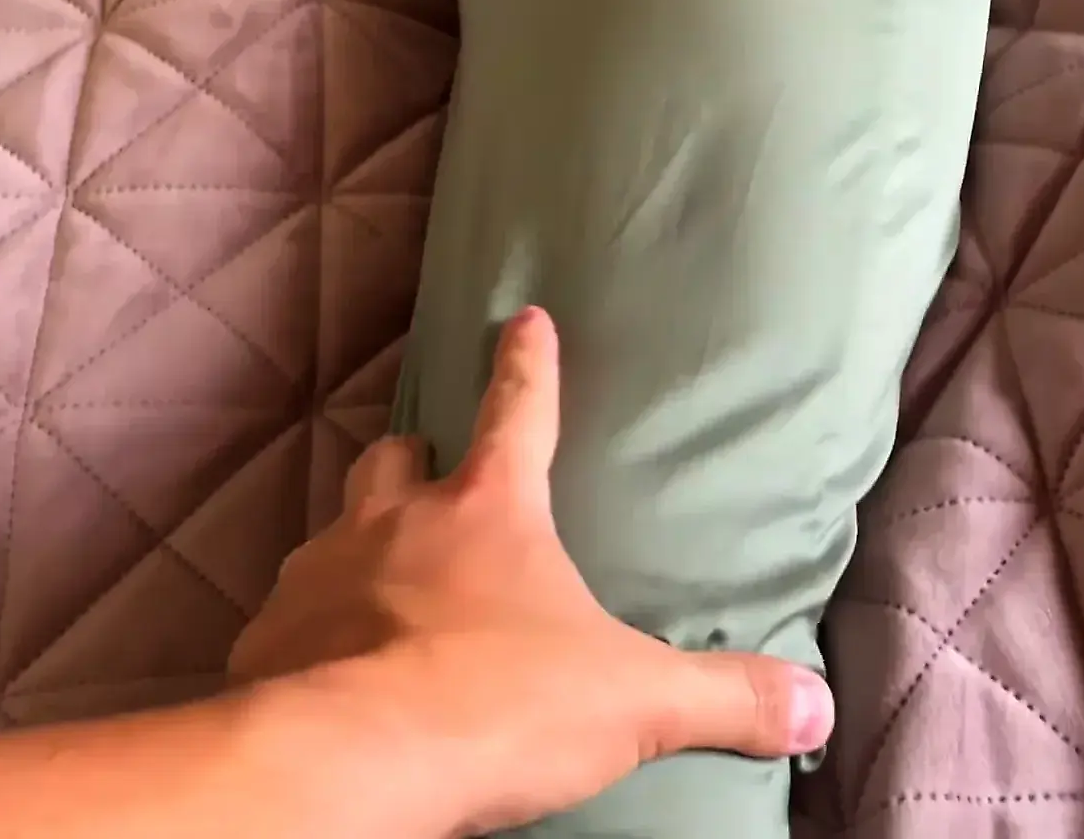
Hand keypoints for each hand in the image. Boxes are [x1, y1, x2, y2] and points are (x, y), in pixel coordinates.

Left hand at [228, 307, 834, 836]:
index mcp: (490, 511)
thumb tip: (816, 706)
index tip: (523, 318)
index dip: (527, 363)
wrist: (347, 766)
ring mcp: (320, 576)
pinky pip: (287, 618)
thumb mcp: (633, 702)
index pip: (519, 410)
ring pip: (334, 531)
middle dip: (417, 458)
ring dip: (359, 546)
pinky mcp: (268, 641)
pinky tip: (327, 662)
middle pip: (399, 459)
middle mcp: (395, 523)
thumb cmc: (495, 707)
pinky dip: (309, 629)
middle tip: (431, 475)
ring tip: (380, 582)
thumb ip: (725, 697)